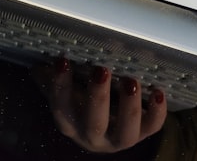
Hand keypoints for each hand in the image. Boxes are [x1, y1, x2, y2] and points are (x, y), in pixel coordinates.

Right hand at [46, 59, 166, 152]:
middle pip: (94, 123)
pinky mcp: (142, 134)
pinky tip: (158, 92)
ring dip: (129, 107)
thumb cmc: (81, 102)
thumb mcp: (66, 91)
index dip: (61, 86)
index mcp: (71, 123)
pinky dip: (157, 112)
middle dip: (98, 97)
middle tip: (101, 70)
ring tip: (131, 81)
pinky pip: (152, 128)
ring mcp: (119, 139)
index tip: (63, 60)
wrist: (105, 129)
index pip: (61, 108)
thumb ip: (52, 77)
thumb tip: (39, 57)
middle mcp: (93, 136)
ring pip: (125, 132)